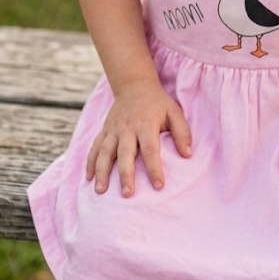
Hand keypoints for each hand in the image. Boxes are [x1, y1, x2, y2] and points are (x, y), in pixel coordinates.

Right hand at [86, 80, 191, 196]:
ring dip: (102, 171)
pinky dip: (90, 162)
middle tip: (127, 194)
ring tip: (100, 191)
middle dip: (125, 175)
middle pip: (125, 154)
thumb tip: (188, 155)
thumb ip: (182, 133)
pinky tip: (88, 178)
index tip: (159, 186)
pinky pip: (94, 147)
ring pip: (105, 152)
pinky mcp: (104, 130)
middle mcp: (127, 128)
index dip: (155, 169)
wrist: (134, 85)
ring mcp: (113, 129)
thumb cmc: (157, 103)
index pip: (151, 150)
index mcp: (146, 124)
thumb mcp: (174, 112)